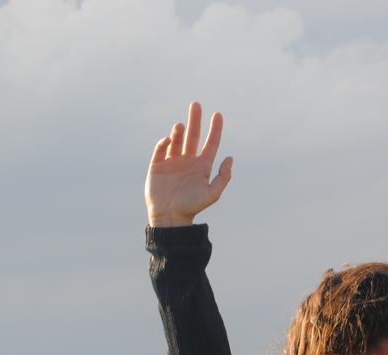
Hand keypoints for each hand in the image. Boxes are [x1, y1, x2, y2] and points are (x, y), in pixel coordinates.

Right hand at [145, 101, 232, 226]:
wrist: (170, 217)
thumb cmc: (192, 207)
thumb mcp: (212, 194)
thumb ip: (223, 177)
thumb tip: (230, 158)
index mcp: (202, 166)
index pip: (211, 143)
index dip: (215, 129)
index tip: (218, 114)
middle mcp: (188, 161)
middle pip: (193, 136)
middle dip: (195, 120)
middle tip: (196, 104)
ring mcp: (172, 162)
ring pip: (177, 141)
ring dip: (178, 132)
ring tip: (180, 125)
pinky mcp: (157, 165)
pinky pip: (160, 150)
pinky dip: (164, 143)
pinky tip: (168, 139)